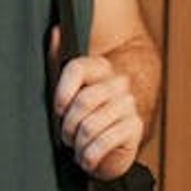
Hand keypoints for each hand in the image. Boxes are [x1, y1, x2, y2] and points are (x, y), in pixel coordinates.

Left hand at [49, 26, 144, 180]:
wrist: (117, 140)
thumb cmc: (87, 115)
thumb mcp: (68, 88)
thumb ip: (58, 59)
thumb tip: (55, 32)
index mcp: (99, 68)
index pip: (76, 68)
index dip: (62, 91)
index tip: (58, 109)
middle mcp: (117, 83)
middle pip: (83, 101)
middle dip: (68, 126)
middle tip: (66, 136)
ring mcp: (128, 105)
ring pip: (89, 126)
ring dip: (78, 144)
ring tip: (78, 148)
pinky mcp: (135, 127)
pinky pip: (103, 143)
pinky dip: (89, 156)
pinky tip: (88, 158)